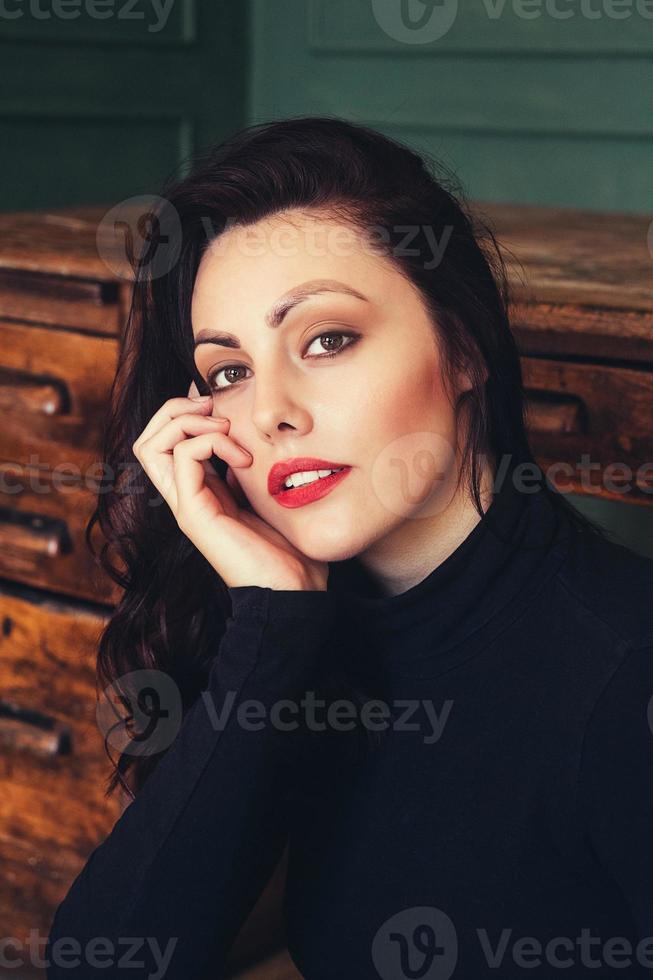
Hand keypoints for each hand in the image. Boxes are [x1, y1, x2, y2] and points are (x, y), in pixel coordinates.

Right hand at [131, 382, 328, 590]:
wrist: (293, 589)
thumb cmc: (289, 547)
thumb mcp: (267, 495)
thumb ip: (248, 470)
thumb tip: (243, 439)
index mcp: (202, 491)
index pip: (166, 441)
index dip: (184, 412)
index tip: (219, 403)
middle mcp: (185, 496)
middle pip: (148, 439)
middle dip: (175, 409)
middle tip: (213, 407)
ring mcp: (185, 505)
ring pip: (151, 444)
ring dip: (187, 421)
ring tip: (225, 427)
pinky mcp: (193, 513)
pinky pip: (183, 456)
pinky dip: (211, 441)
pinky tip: (243, 459)